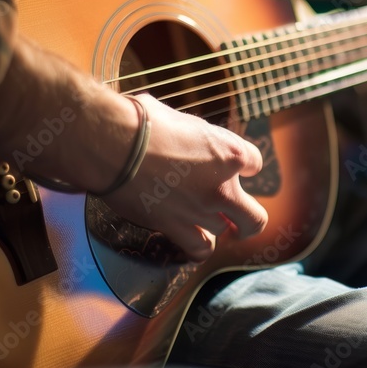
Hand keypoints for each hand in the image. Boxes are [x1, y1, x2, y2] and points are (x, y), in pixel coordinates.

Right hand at [0, 38, 267, 260]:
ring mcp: (200, 212)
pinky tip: (192, 236)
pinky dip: (199, 245)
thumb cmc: (141, 121)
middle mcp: (222, 188)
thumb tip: (187, 135)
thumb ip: (196, 136)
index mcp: (230, 153)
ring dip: (216, 226)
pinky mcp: (174, 227)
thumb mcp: (180, 119)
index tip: (233, 165)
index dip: (244, 165)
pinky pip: (199, 249)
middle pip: (255, 220)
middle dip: (247, 218)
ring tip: (203, 219)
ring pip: (225, 233)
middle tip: (235, 214)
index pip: (255, 164)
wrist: (111, 145)